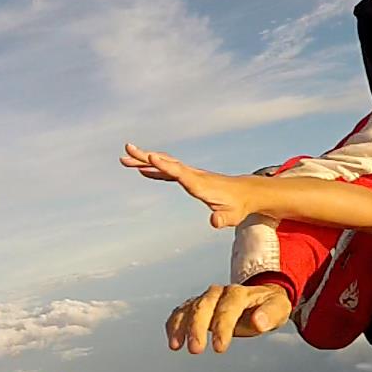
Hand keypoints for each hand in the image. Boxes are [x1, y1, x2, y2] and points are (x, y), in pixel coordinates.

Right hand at [121, 143, 250, 227]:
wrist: (247, 193)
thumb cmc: (239, 206)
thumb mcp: (233, 217)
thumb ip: (222, 219)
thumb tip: (214, 222)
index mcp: (201, 184)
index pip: (180, 173)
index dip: (166, 166)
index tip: (152, 157)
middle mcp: (194, 175)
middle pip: (167, 163)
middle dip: (146, 157)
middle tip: (127, 149)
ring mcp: (191, 175)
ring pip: (165, 164)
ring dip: (145, 161)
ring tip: (125, 158)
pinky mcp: (190, 178)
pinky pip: (168, 171)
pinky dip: (154, 169)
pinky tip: (141, 169)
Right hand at [166, 283, 292, 353]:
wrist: (261, 298)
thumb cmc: (269, 306)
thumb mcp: (279, 308)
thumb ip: (270, 314)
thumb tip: (259, 322)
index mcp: (240, 293)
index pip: (229, 307)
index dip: (223, 327)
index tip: (220, 348)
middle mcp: (220, 293)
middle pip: (204, 306)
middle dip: (198, 328)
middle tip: (196, 350)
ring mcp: (207, 299)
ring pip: (190, 308)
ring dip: (182, 326)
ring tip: (177, 346)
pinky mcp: (197, 307)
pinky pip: (181, 312)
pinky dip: (174, 325)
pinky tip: (174, 342)